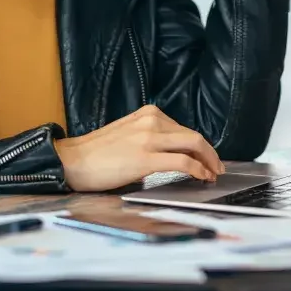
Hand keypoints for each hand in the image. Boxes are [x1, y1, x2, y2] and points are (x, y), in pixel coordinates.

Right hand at [53, 105, 224, 191]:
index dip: (201, 145)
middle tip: (217, 167)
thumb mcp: (129, 134)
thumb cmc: (97, 153)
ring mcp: (149, 138)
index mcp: (147, 114)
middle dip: (211, 153)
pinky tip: (201, 176)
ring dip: (208, 161)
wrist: (72, 161)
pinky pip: (182, 161)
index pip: (184, 129)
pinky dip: (198, 169)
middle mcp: (151, 121)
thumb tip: (176, 153)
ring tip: (212, 174)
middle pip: (193, 135)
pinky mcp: (145, 158)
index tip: (208, 157)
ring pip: (193, 144)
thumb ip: (152, 138)